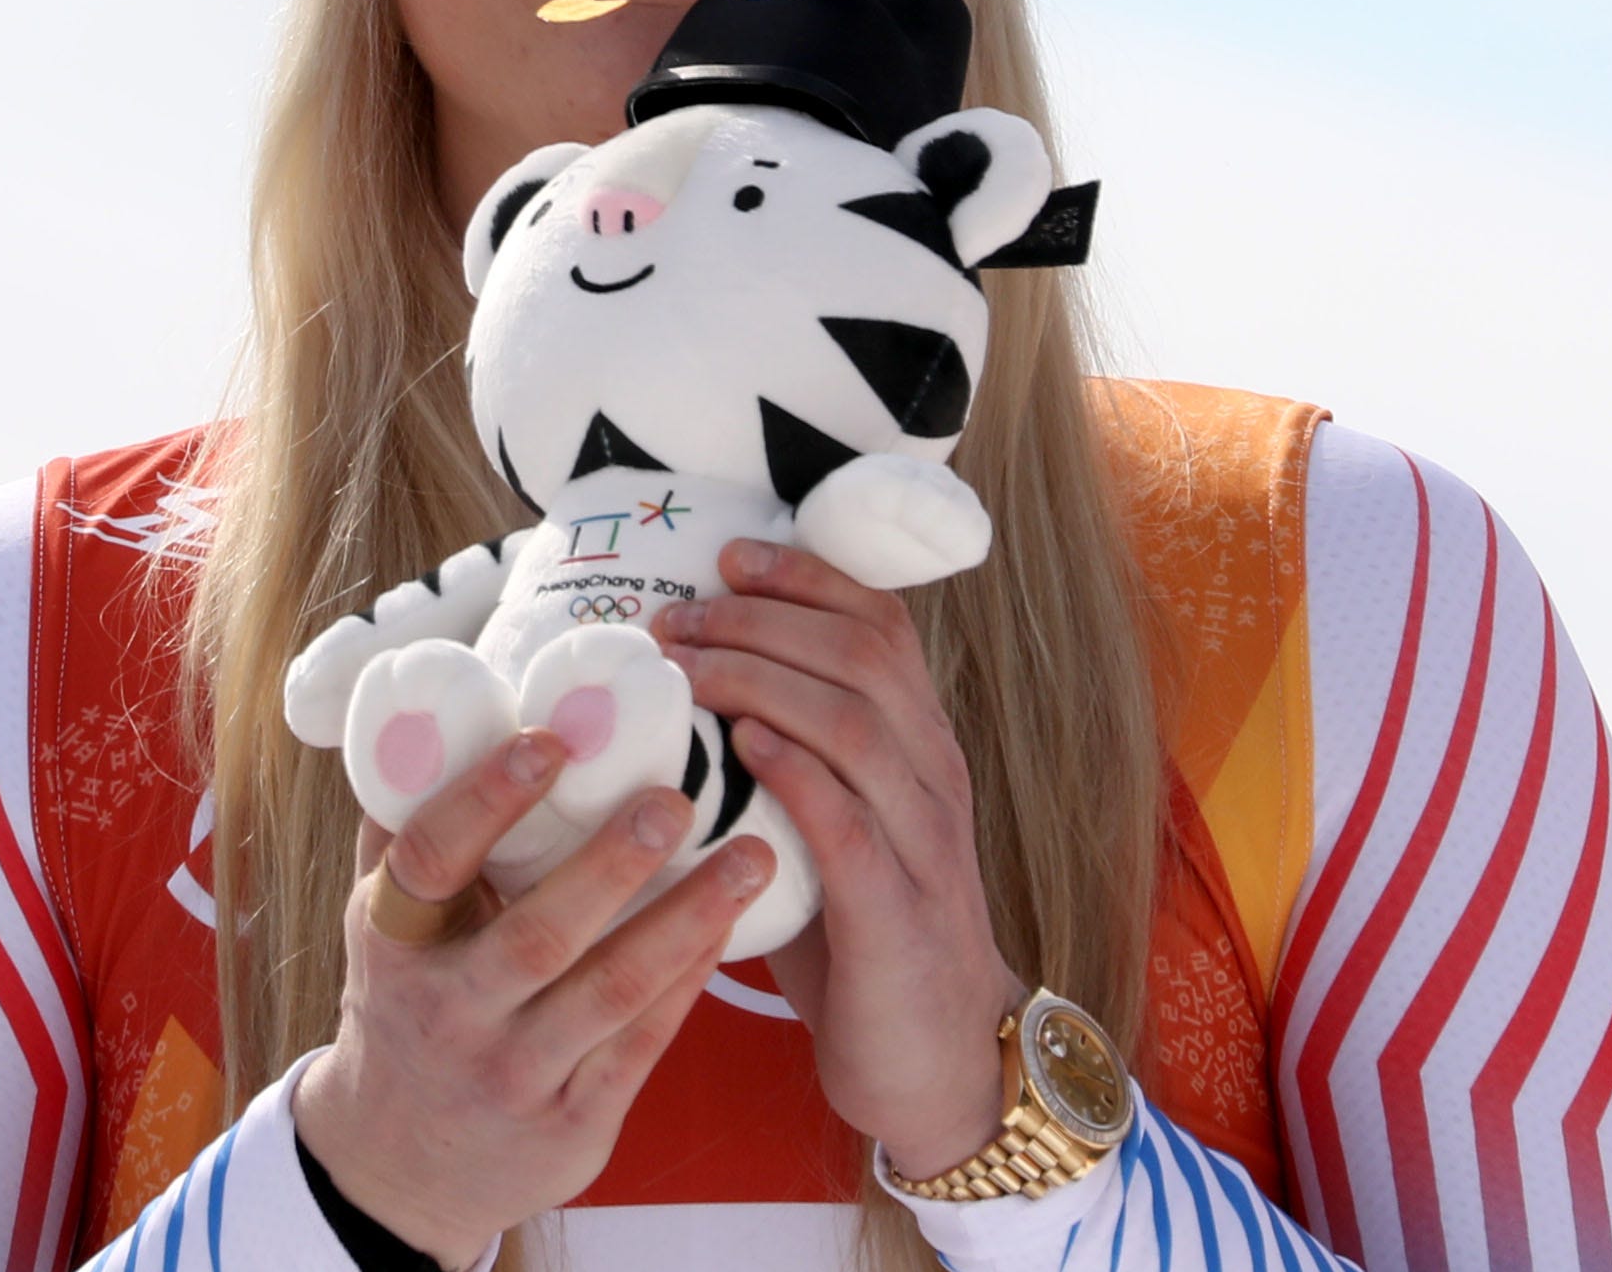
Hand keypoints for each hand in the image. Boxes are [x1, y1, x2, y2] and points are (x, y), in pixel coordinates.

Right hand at [292, 727, 776, 1268]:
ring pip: (611, 990)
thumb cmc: (408, 1001)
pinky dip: (691, 977)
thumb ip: (406, 825)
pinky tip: (731, 920)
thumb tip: (444, 704)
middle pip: (538, 933)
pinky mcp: (573, 1124)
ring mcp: (513, 1074)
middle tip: (676, 796)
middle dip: (612, 864)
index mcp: (393, 942)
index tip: (548, 740)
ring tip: (753, 854)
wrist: (403, 1168)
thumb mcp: (382, 922)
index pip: (430, 861)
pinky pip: (645, 1042)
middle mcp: (450, 1011)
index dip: (486, 799)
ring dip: (688, 917)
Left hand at [651, 540, 1023, 1179]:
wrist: (934, 1055)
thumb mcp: (835, 817)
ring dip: (761, 679)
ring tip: (685, 665)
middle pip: (860, 656)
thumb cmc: (859, 926)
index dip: (808, 578)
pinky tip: (744, 744)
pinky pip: (853, 824)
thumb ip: (790, 751)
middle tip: (676, 616)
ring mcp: (923, 840)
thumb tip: (685, 679)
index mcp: (919, 740)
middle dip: (762, 619)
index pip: (881, 624)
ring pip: (855, 724)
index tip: (730, 556)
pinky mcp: (898, 912)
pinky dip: (797, 772)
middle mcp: (931, 773)